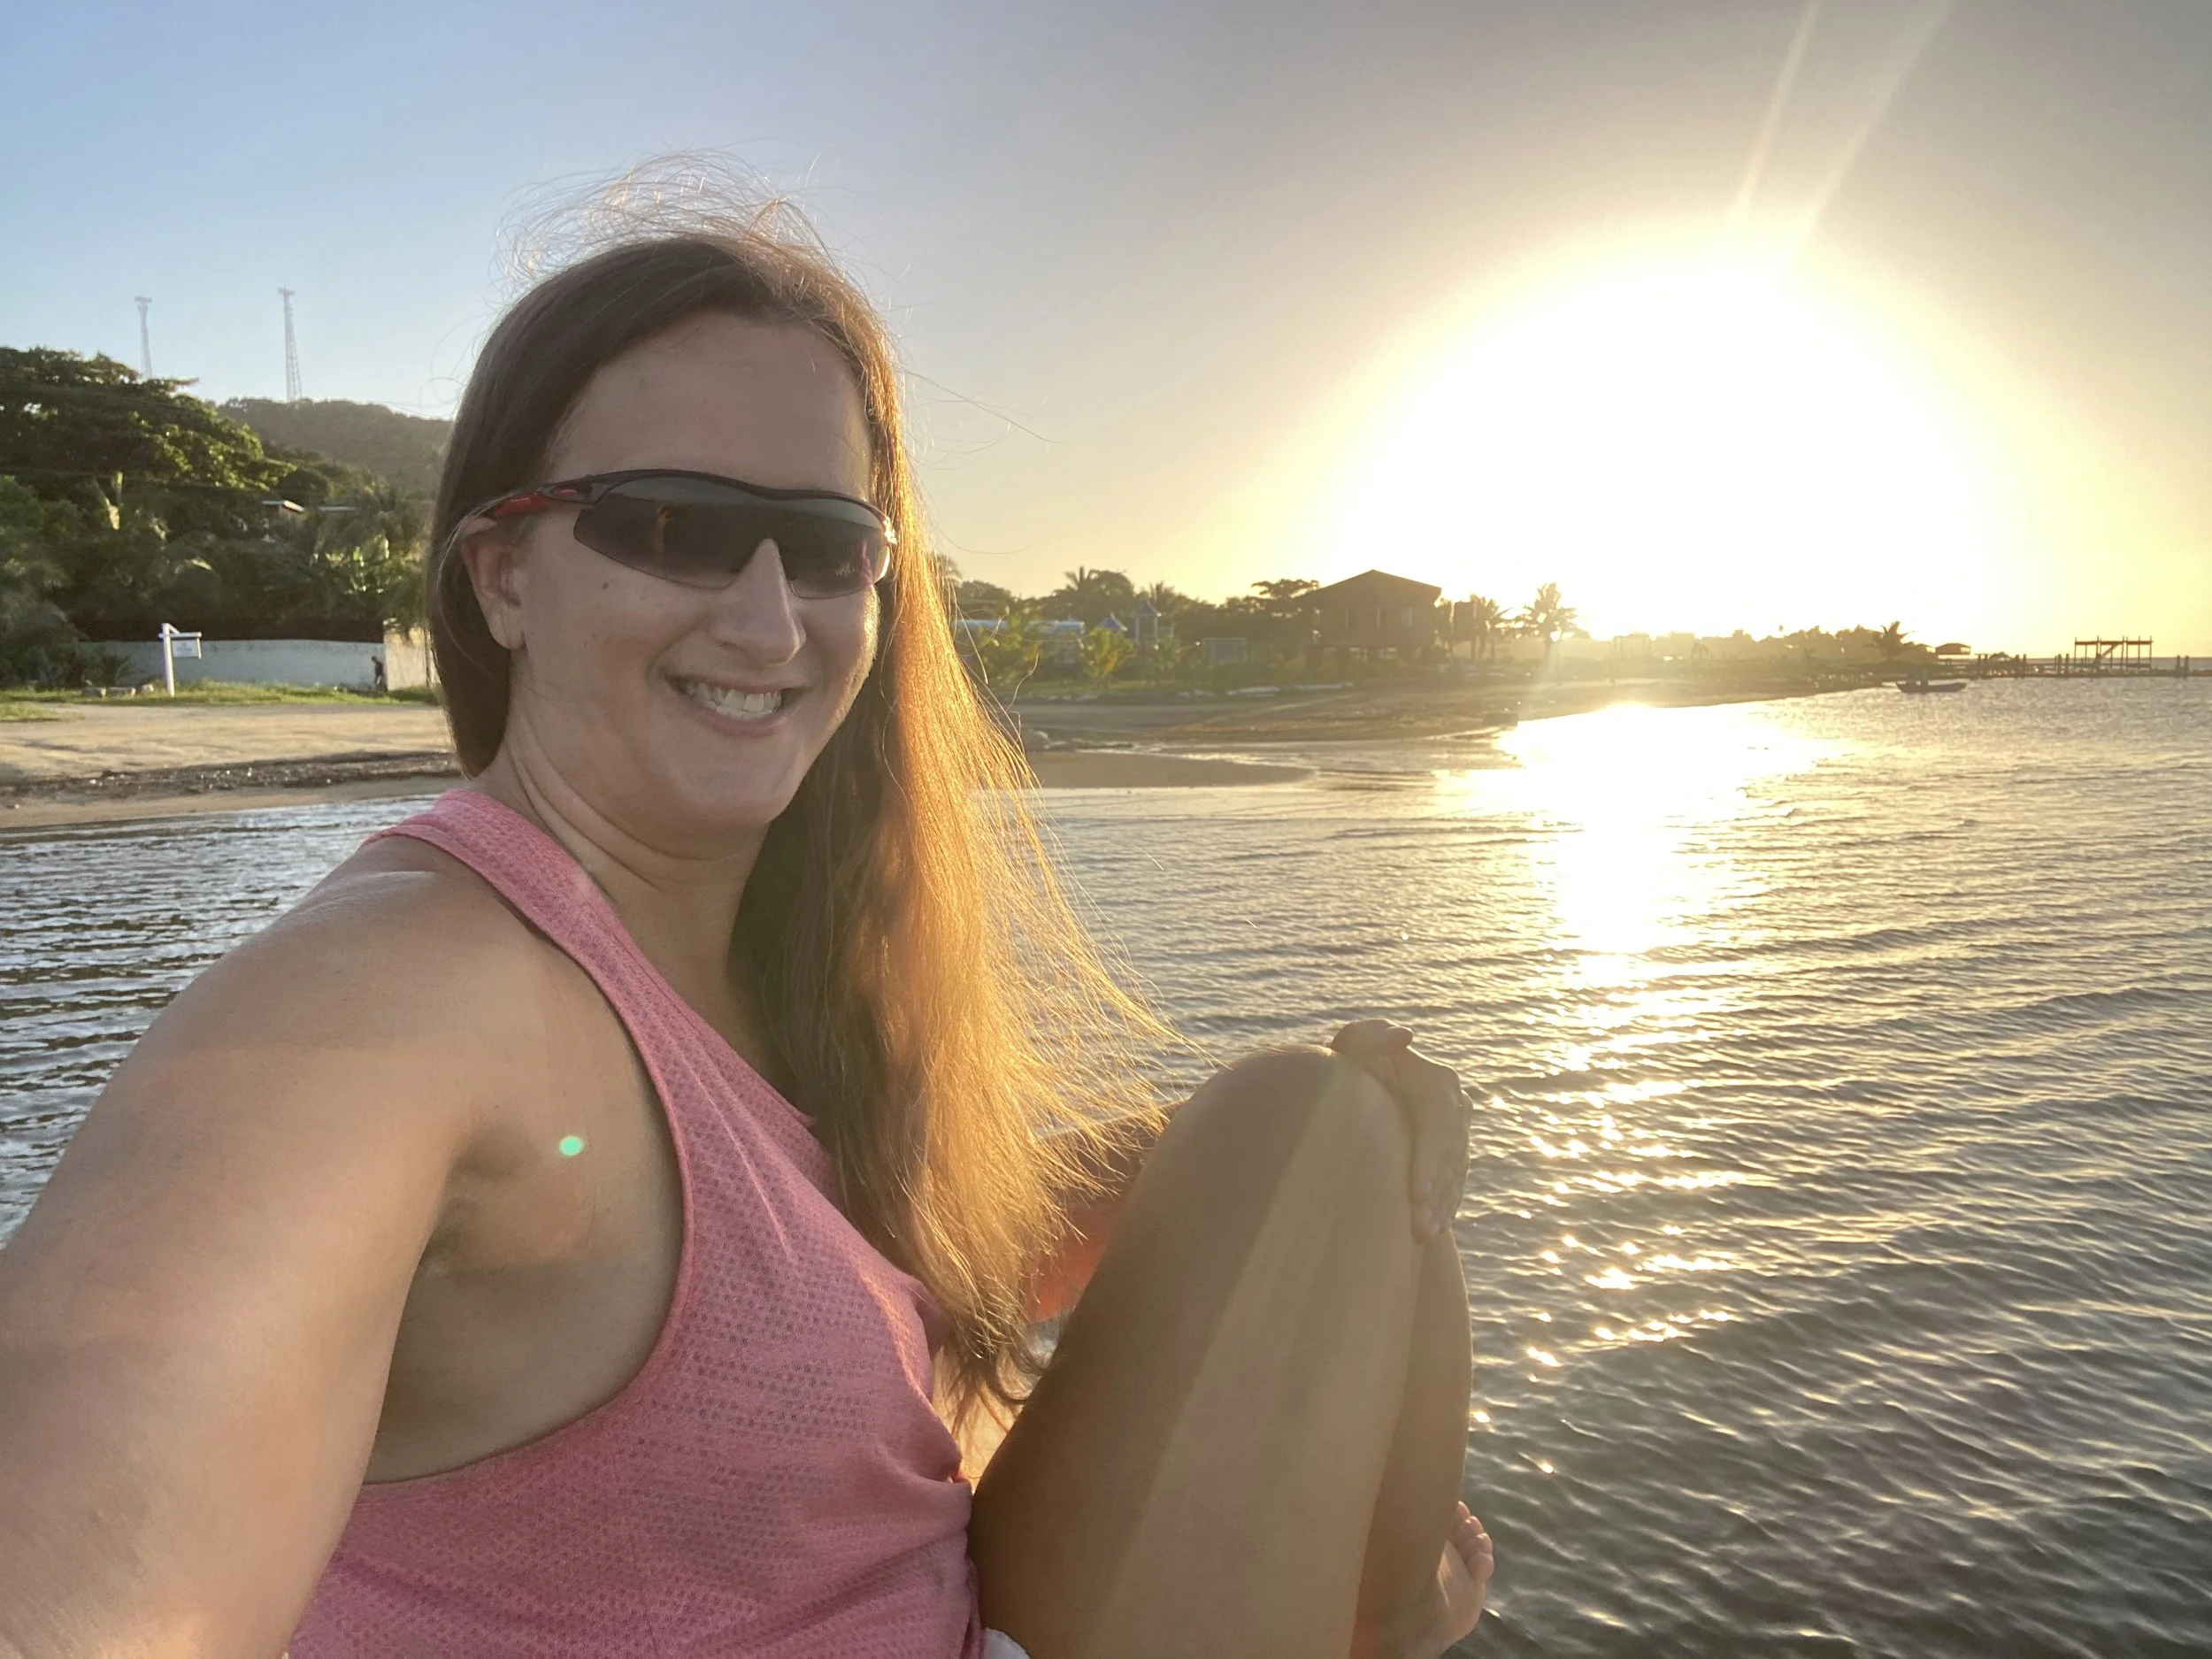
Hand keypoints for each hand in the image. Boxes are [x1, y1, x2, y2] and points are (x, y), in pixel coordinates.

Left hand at [1330, 1020, 1469, 1240]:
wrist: (1359, 1081)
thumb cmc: (1350, 1062)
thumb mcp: (1353, 1044)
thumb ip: (1370, 1036)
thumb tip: (1405, 1035)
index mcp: (1438, 1081)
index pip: (1438, 1126)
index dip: (1429, 1162)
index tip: (1415, 1194)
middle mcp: (1457, 1105)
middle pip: (1451, 1155)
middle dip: (1435, 1194)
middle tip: (1417, 1227)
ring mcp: (1459, 1130)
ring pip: (1455, 1173)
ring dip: (1441, 1206)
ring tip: (1422, 1236)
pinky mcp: (1455, 1150)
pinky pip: (1456, 1182)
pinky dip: (1445, 1207)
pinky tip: (1434, 1232)